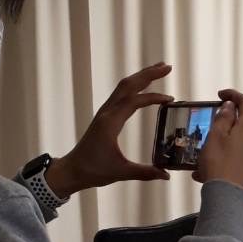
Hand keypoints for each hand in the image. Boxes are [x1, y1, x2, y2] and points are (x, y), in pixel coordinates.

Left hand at [45, 64, 173, 197]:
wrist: (72, 170)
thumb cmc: (93, 170)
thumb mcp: (121, 172)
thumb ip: (145, 172)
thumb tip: (166, 175)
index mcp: (110, 123)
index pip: (134, 101)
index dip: (153, 97)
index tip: (170, 100)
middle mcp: (107, 112)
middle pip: (128, 85)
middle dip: (148, 74)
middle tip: (167, 67)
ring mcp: (105, 112)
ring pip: (123, 86)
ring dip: (141, 76)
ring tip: (158, 69)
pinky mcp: (105, 115)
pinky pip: (120, 94)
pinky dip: (134, 85)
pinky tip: (143, 85)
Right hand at [196, 89, 242, 193]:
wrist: (228, 199)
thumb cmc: (219, 165)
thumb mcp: (215, 136)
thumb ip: (223, 118)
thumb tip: (230, 106)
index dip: (235, 95)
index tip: (221, 95)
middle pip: (242, 128)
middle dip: (224, 129)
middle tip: (207, 136)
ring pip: (238, 149)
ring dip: (222, 151)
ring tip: (201, 163)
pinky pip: (238, 166)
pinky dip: (225, 166)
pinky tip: (208, 176)